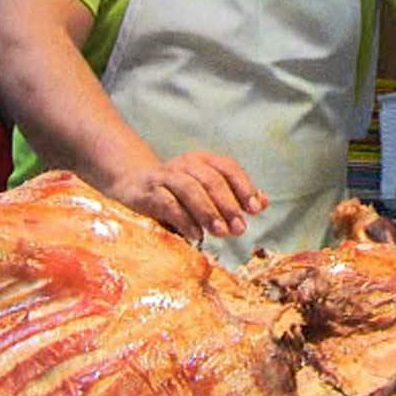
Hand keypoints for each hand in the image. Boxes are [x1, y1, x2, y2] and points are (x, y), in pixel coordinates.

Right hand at [107, 152, 266, 240]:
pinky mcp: (148, 192)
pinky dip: (184, 219)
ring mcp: (165, 176)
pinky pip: (168, 203)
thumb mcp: (205, 189)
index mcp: (203, 160)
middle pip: (211, 179)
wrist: (132, 182)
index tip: (256, 209)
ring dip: (208, 211)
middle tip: (239, 228)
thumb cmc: (177, 190)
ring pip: (189, 188)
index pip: (228, 168)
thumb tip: (263, 202)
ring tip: (221, 232)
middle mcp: (185, 164)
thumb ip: (233, 195)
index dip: (244, 187)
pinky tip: (196, 234)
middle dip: (228, 205)